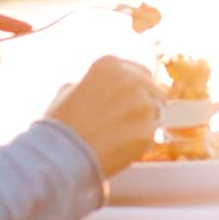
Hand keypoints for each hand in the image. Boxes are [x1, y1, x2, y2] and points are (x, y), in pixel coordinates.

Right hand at [46, 56, 163, 177]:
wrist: (62, 153)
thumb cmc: (62, 124)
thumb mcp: (70, 90)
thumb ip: (93, 84)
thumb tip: (102, 88)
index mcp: (111, 65)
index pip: (141, 71)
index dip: (138, 87)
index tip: (135, 99)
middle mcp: (131, 80)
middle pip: (155, 88)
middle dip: (148, 101)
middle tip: (136, 118)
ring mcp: (143, 105)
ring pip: (156, 111)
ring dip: (145, 121)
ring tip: (123, 134)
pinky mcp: (148, 130)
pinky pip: (152, 133)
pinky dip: (142, 140)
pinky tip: (123, 146)